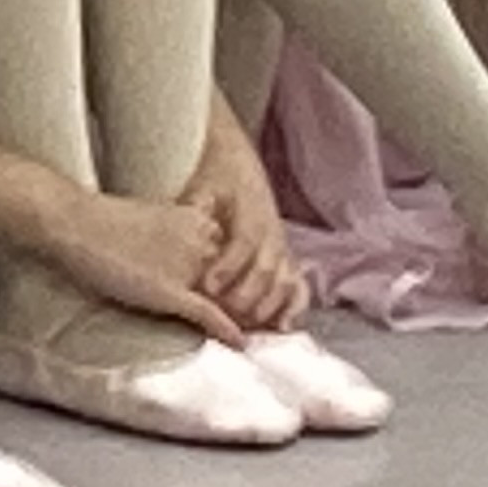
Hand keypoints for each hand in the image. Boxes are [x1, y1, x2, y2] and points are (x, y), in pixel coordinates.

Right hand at [41, 186, 241, 341]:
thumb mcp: (155, 218)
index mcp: (199, 222)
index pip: (238, 256)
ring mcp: (187, 268)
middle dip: (252, 301)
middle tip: (267, 321)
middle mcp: (201, 242)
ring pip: (230, 298)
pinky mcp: (170, 291)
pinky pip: (209, 314)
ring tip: (258, 335)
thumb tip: (183, 255)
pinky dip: (227, 330)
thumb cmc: (104, 219)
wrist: (75, 221)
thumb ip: (179, 233)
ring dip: (245, 318)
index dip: (247, 279)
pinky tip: (239, 344)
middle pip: (241, 278)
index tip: (255, 295)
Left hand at [179, 113, 304, 331]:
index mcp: (251, 213)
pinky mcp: (287, 258)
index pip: (243, 244)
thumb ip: (196, 206)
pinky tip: (285, 326)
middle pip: (266, 268)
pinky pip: (299, 285)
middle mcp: (272, 232)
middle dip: (248, 295)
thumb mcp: (202, 185)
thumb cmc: (214, 177)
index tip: (209, 287)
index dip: (228, 267)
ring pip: (285, 279)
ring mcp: (283, 246)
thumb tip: (188, 217)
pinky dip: (296, 306)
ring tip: (251, 325)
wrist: (237, 160)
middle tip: (228, 315)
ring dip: (270, 304)